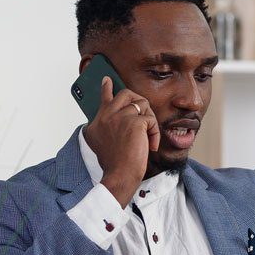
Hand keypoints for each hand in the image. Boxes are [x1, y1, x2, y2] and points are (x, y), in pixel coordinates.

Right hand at [84, 77, 159, 207]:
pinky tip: (151, 146)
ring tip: (148, 139)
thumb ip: (108, 129)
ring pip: (143, 106)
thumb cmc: (115, 164)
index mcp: (99, 122)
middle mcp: (107, 116)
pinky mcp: (135, 122)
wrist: (120, 175)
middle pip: (127, 95)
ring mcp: (120, 117)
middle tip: (145, 119)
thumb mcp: (104, 144)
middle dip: (140, 103)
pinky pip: (151, 120)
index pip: (104, 99)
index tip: (107, 80)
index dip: (107, 89)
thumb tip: (119, 121)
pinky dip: (155, 133)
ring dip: (150, 122)